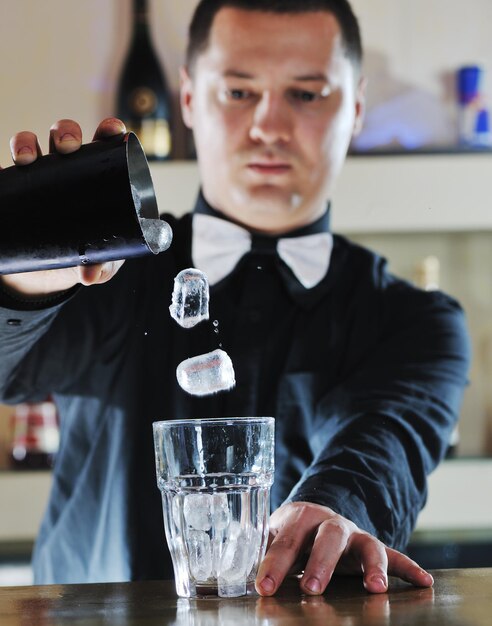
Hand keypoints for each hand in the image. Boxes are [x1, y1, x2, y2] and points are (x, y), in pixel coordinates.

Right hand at [0, 118, 126, 298]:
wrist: (46, 275)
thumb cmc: (84, 260)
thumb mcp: (99, 264)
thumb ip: (102, 266)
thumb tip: (90, 275)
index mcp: (97, 178)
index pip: (105, 146)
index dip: (108, 130)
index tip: (111, 130)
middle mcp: (67, 170)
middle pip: (65, 136)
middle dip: (65, 132)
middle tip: (67, 147)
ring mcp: (36, 178)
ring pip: (30, 145)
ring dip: (27, 142)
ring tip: (27, 159)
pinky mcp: (12, 190)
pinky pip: (1, 172)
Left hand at [255, 501, 433, 595]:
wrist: (314, 515)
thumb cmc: (290, 532)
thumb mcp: (272, 535)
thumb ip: (258, 550)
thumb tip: (230, 570)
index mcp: (299, 517)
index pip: (286, 540)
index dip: (274, 564)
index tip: (263, 586)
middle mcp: (330, 523)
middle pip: (329, 537)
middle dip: (321, 563)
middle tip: (313, 588)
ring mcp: (354, 534)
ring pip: (367, 544)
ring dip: (372, 566)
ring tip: (375, 588)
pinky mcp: (372, 546)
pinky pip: (394, 554)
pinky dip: (409, 567)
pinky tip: (424, 582)